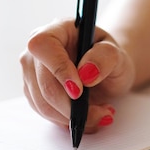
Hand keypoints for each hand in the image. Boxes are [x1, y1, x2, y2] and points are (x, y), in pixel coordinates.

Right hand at [20, 19, 134, 131]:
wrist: (104, 70)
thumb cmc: (108, 57)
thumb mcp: (117, 54)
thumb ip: (104, 57)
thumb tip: (85, 73)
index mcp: (58, 29)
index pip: (44, 45)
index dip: (58, 68)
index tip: (78, 90)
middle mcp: (39, 50)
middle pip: (43, 81)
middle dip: (71, 104)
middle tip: (99, 112)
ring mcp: (32, 71)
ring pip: (42, 103)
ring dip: (72, 116)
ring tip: (99, 113)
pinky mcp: (33, 92)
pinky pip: (45, 113)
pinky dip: (67, 120)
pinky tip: (88, 115)